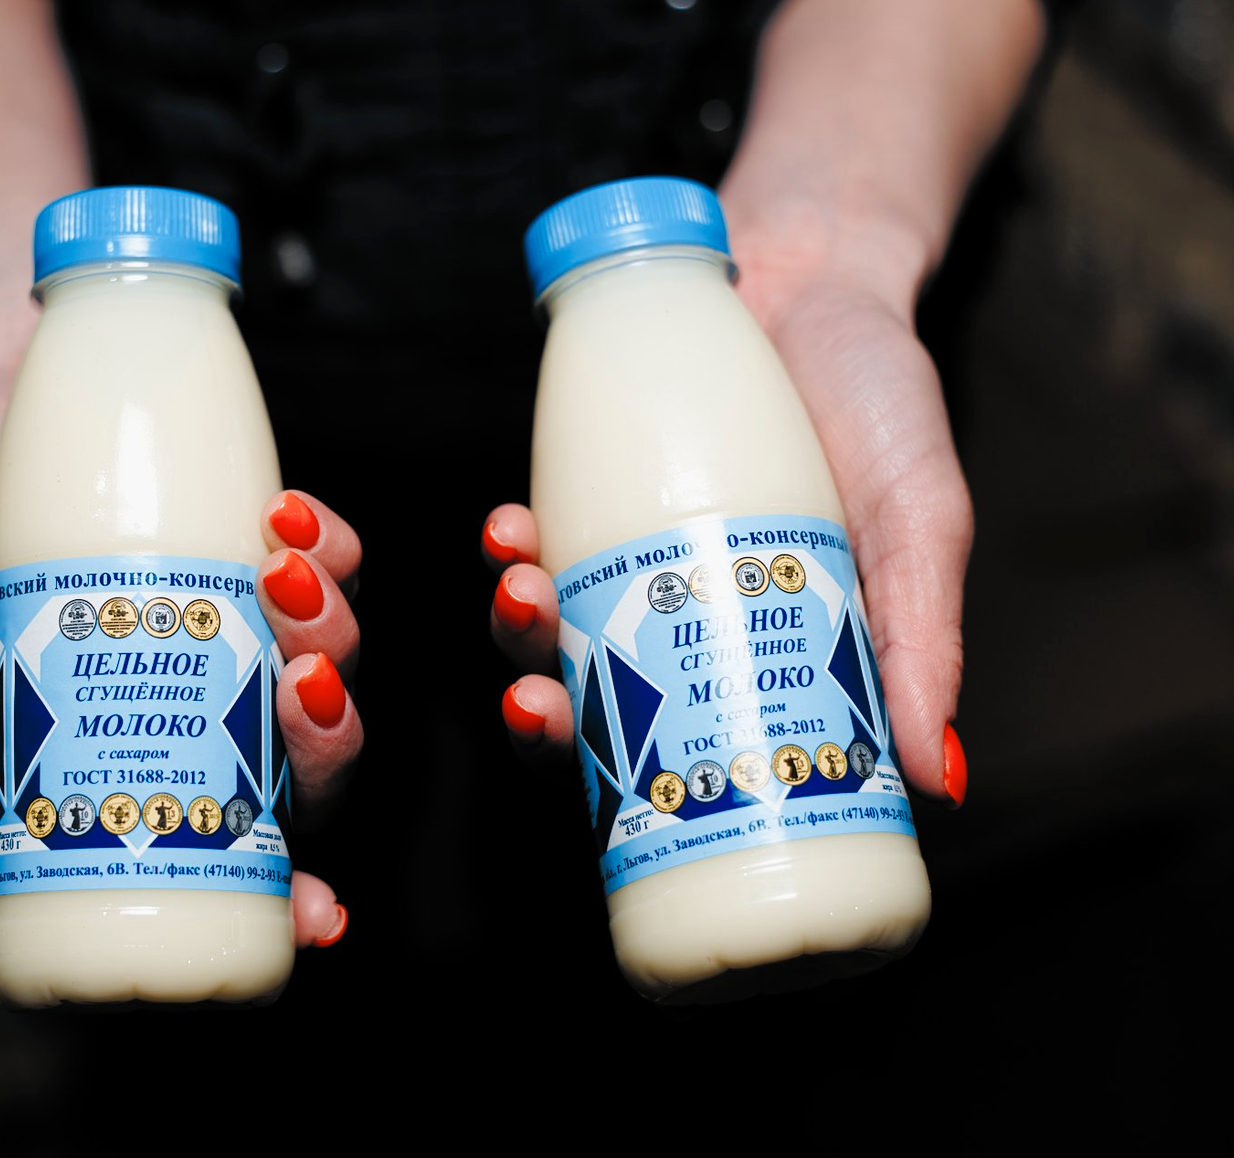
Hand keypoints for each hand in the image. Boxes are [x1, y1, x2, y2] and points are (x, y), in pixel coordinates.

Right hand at [0, 329, 361, 942]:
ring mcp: (246, 622)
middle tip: (294, 689)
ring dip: (333, 635)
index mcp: (130, 749)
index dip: (283, 891)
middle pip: (307, 762)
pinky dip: (330, 550)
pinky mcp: (271, 540)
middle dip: (325, 740)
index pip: (226, 846)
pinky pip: (337, 561)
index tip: (315, 912)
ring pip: (335, 661)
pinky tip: (286, 523)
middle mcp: (202, 698)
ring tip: (282, 582)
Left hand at [481, 225, 971, 806]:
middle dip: (550, 718)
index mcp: (757, 650)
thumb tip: (937, 781)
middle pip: (597, 700)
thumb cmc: (880, 404)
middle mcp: (679, 615)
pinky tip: (510, 530)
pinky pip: (531, 534)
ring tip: (526, 596)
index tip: (624, 794)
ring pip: (549, 623)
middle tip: (541, 705)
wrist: (817, 271)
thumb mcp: (920, 520)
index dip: (640, 787)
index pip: (688, 749)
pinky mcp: (582, 486)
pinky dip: (510, 543)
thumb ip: (923, 636)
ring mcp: (624, 551)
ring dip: (517, 630)